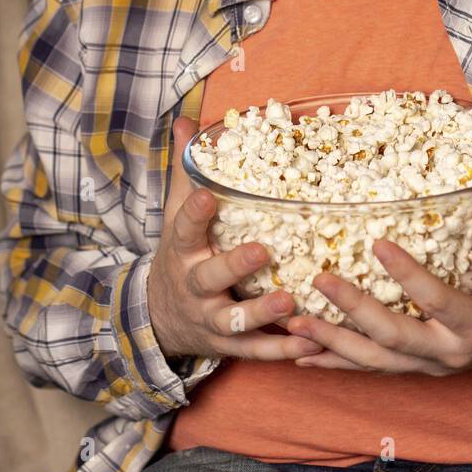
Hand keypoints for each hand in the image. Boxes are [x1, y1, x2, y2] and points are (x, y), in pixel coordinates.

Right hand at [145, 117, 323, 363]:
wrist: (159, 319)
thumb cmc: (181, 256)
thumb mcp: (176, 216)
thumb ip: (188, 172)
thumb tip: (189, 122)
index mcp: (183, 250)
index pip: (184, 229)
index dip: (194, 214)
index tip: (208, 197)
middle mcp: (194, 286)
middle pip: (209, 277)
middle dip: (234, 266)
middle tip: (263, 251)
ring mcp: (211, 319)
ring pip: (234, 320)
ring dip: (262, 313)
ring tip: (290, 302)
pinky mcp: (229, 345)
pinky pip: (257, 350)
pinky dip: (283, 350)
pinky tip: (312, 344)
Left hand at [282, 214, 471, 378]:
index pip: (437, 301)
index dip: (407, 275)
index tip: (377, 243)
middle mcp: (449, 352)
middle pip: (394, 336)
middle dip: (354, 311)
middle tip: (320, 280)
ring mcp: (430, 365)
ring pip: (374, 361)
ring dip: (333, 343)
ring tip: (295, 321)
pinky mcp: (416, 369)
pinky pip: (370, 369)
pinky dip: (334, 363)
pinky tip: (300, 353)